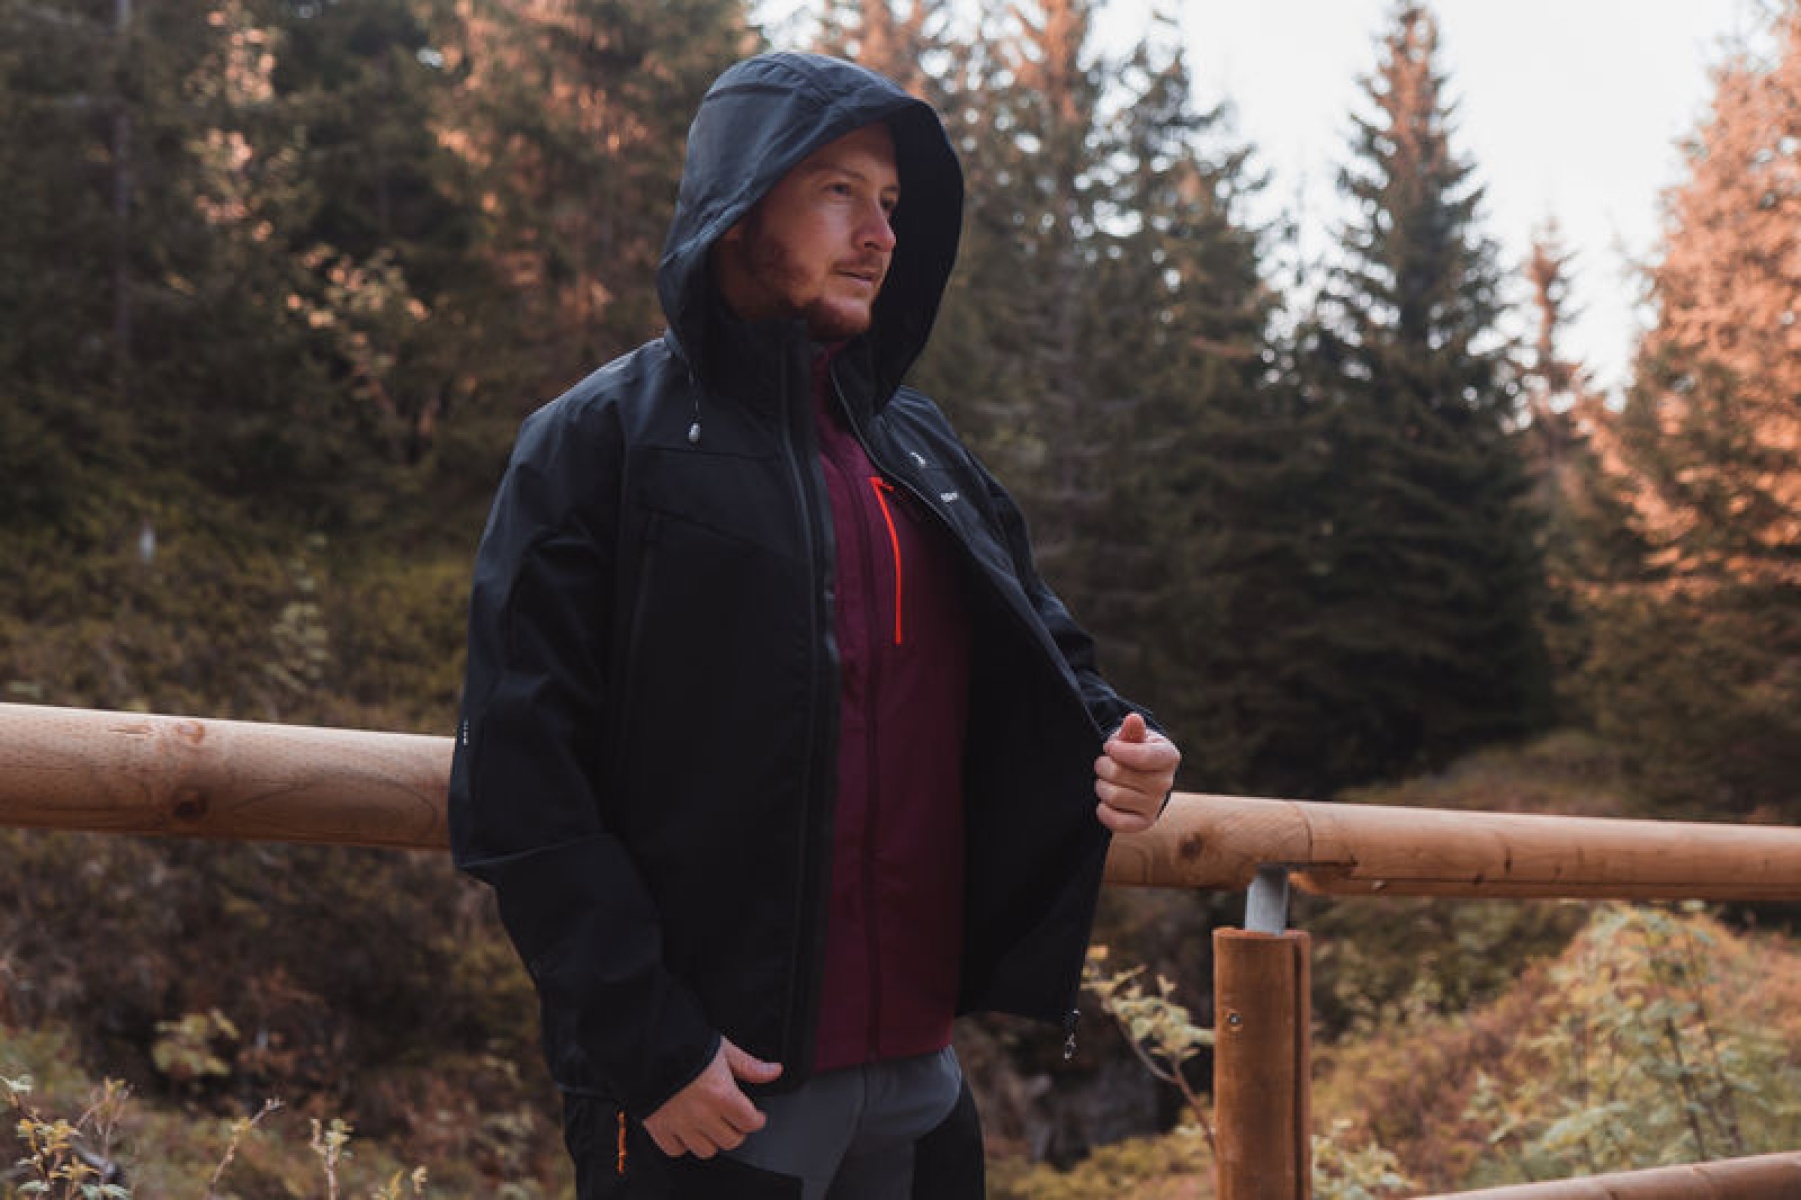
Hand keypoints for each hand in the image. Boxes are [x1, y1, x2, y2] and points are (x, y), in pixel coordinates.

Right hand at [643, 1037, 782, 1158]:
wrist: (648, 1046)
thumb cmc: (686, 1044)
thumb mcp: (723, 1049)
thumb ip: (749, 1065)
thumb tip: (774, 1071)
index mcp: (722, 1095)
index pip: (750, 1122)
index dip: (757, 1120)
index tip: (756, 1117)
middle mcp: (703, 1115)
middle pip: (731, 1141)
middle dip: (737, 1131)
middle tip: (735, 1121)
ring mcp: (680, 1124)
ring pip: (706, 1150)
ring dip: (712, 1140)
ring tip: (712, 1126)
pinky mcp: (659, 1128)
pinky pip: (676, 1150)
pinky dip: (683, 1144)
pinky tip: (687, 1130)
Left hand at [1094, 713, 1179, 833]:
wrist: (1135, 775)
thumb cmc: (1132, 750)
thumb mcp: (1132, 737)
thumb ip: (1131, 730)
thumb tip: (1133, 719)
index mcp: (1168, 757)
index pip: (1143, 756)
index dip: (1118, 750)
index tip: (1110, 747)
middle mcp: (1165, 783)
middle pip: (1119, 774)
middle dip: (1103, 766)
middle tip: (1104, 764)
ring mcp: (1155, 805)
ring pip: (1114, 796)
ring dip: (1101, 786)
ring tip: (1106, 781)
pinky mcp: (1144, 823)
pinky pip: (1117, 822)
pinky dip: (1104, 811)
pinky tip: (1105, 802)